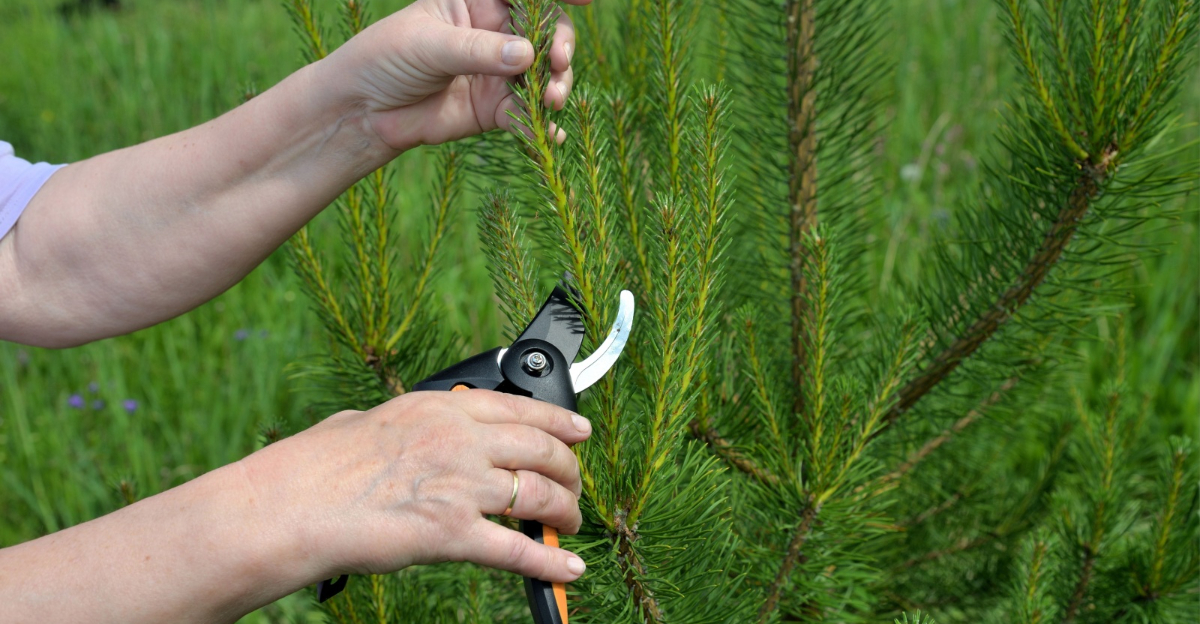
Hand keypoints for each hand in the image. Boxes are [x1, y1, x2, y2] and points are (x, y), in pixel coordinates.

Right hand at [240, 390, 592, 583]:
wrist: (293, 504)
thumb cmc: (316, 466)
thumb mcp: (366, 422)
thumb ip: (401, 423)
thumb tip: (403, 424)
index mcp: (441, 409)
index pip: (520, 408)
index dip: (560, 420)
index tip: (579, 429)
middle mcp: (459, 441)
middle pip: (542, 450)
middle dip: (569, 471)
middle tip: (574, 487)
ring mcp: (459, 486)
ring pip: (539, 495)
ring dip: (564, 512)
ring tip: (569, 524)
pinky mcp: (452, 534)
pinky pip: (517, 550)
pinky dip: (550, 563)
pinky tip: (569, 570)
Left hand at [318, 0, 589, 150]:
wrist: (363, 112)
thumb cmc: (385, 59)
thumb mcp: (428, 44)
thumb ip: (477, 50)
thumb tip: (527, 55)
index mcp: (478, 1)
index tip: (588, 1)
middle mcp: (495, 33)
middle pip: (546, 31)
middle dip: (560, 45)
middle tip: (556, 64)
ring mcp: (499, 72)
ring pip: (545, 74)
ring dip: (556, 85)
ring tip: (551, 100)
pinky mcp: (496, 109)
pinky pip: (529, 116)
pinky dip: (544, 126)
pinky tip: (553, 134)